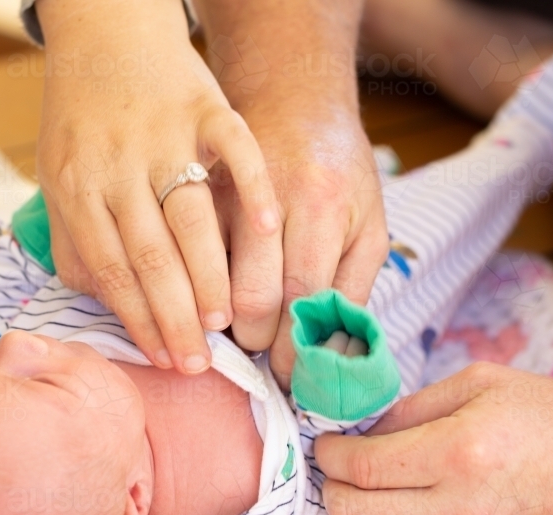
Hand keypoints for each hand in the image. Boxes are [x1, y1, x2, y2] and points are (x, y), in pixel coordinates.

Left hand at [35, 0, 280, 374]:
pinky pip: (235, 150)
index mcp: (77, 186)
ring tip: (226, 323)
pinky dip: (253, 189)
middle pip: (151, 255)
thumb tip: (97, 299)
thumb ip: (75, 238)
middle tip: (197, 364)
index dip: (137, 320)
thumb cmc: (80, 115)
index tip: (160, 360)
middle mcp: (118, 164)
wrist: (106, 31)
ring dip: (211, 275)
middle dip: (175, 319)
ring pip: (191, 217)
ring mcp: (164, 134)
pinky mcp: (204, 105)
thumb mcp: (58, 175)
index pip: (111, 269)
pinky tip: (270, 234)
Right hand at [213, 107, 387, 385]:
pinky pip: (183, 254)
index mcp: (321, 205)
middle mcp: (269, 196)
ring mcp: (224, 192)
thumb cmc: (338, 172)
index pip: (301, 295)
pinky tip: (201, 301)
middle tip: (259, 350)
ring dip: (216, 320)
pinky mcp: (192, 193)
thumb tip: (332, 356)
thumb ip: (354, 290)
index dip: (291, 346)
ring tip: (229, 333)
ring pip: (208, 279)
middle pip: (250, 294)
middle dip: (253, 338)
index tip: (286, 376)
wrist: (293, 101)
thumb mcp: (369, 226)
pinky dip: (190, 287)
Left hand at [315, 362, 552, 514]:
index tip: (327, 444)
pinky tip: (409, 514)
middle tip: (339, 470)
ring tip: (368, 495)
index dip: (330, 454)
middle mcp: (459, 513)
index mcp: (459, 454)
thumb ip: (411, 406)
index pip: (361, 467)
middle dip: (331, 490)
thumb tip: (360, 430)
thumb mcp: (481, 384)